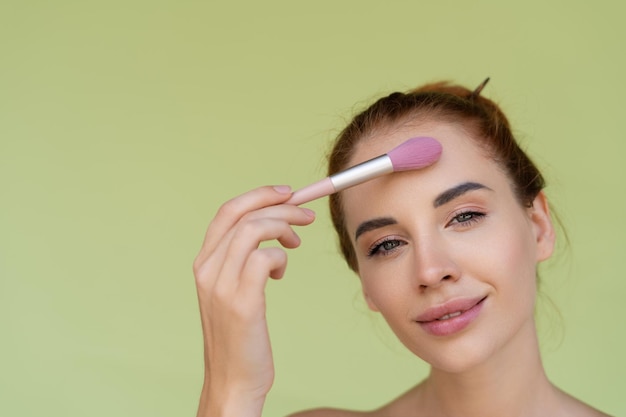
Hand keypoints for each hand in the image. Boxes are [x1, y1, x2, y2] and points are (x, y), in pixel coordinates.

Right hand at [193, 185, 315, 416]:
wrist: (233, 380)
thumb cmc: (240, 335)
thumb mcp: (232, 291)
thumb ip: (242, 260)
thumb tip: (273, 228)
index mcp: (204, 263)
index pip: (227, 211)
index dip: (258, 195)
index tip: (286, 193)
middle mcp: (207, 269)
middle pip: (243, 214)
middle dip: (280, 206)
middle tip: (306, 215)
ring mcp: (221, 285)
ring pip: (254, 230)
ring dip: (284, 227)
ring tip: (296, 243)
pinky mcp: (242, 302)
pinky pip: (265, 258)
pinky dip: (280, 258)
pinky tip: (281, 274)